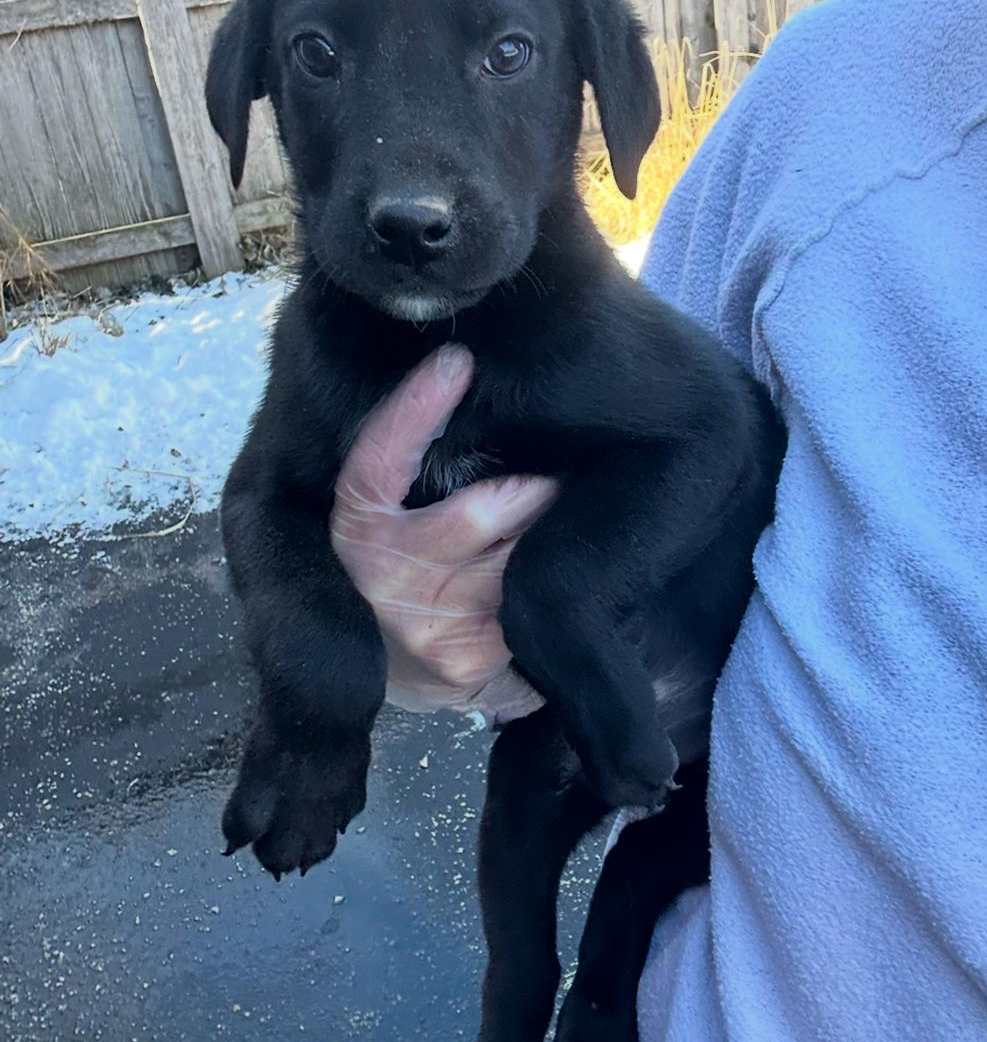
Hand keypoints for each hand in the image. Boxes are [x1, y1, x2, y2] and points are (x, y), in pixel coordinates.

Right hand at [330, 345, 556, 722]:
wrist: (378, 679)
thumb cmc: (397, 571)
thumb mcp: (384, 517)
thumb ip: (413, 470)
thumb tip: (464, 380)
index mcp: (356, 527)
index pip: (378, 463)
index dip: (414, 411)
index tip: (456, 362)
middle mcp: (381, 576)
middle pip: (475, 515)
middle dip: (529, 493)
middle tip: (559, 478)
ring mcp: (425, 625)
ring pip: (516, 561)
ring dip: (548, 541)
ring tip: (567, 528)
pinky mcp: (466, 664)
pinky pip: (531, 608)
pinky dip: (557, 587)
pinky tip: (575, 584)